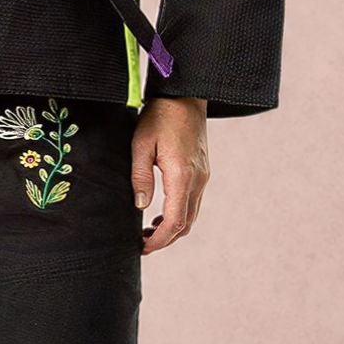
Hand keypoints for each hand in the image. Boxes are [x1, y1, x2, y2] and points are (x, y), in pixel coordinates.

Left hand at [131, 96, 209, 252]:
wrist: (185, 96)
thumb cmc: (160, 116)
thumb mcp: (141, 144)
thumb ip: (140, 177)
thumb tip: (140, 206)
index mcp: (182, 176)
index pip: (175, 221)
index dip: (159, 240)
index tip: (142, 247)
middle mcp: (198, 180)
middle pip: (186, 224)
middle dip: (165, 239)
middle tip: (141, 244)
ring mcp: (203, 176)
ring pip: (191, 215)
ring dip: (172, 228)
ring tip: (148, 232)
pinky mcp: (202, 171)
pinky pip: (193, 202)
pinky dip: (179, 215)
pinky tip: (161, 214)